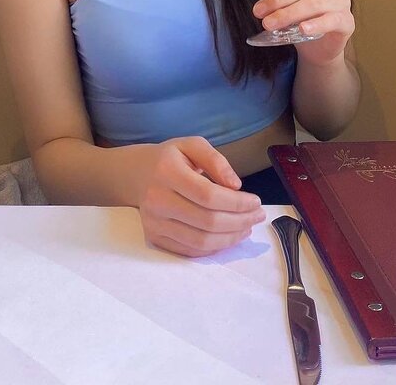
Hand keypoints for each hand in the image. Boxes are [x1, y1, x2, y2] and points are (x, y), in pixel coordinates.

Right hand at [135, 137, 266, 257]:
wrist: (137, 173)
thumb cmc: (170, 158)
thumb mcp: (192, 145)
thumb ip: (216, 160)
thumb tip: (236, 186)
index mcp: (167, 171)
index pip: (208, 195)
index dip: (237, 202)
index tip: (256, 201)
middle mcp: (157, 199)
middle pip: (207, 221)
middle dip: (239, 221)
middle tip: (258, 216)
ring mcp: (154, 222)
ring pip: (200, 241)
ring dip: (230, 238)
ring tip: (247, 228)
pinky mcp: (154, 237)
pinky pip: (190, 251)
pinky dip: (214, 248)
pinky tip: (228, 237)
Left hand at [253, 0, 354, 65]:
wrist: (319, 47)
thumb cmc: (303, 17)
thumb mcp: (286, 1)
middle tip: (259, 11)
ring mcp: (342, 1)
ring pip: (313, 4)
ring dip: (288, 14)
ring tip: (269, 24)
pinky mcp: (347, 21)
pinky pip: (331, 20)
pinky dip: (315, 24)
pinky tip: (302, 29)